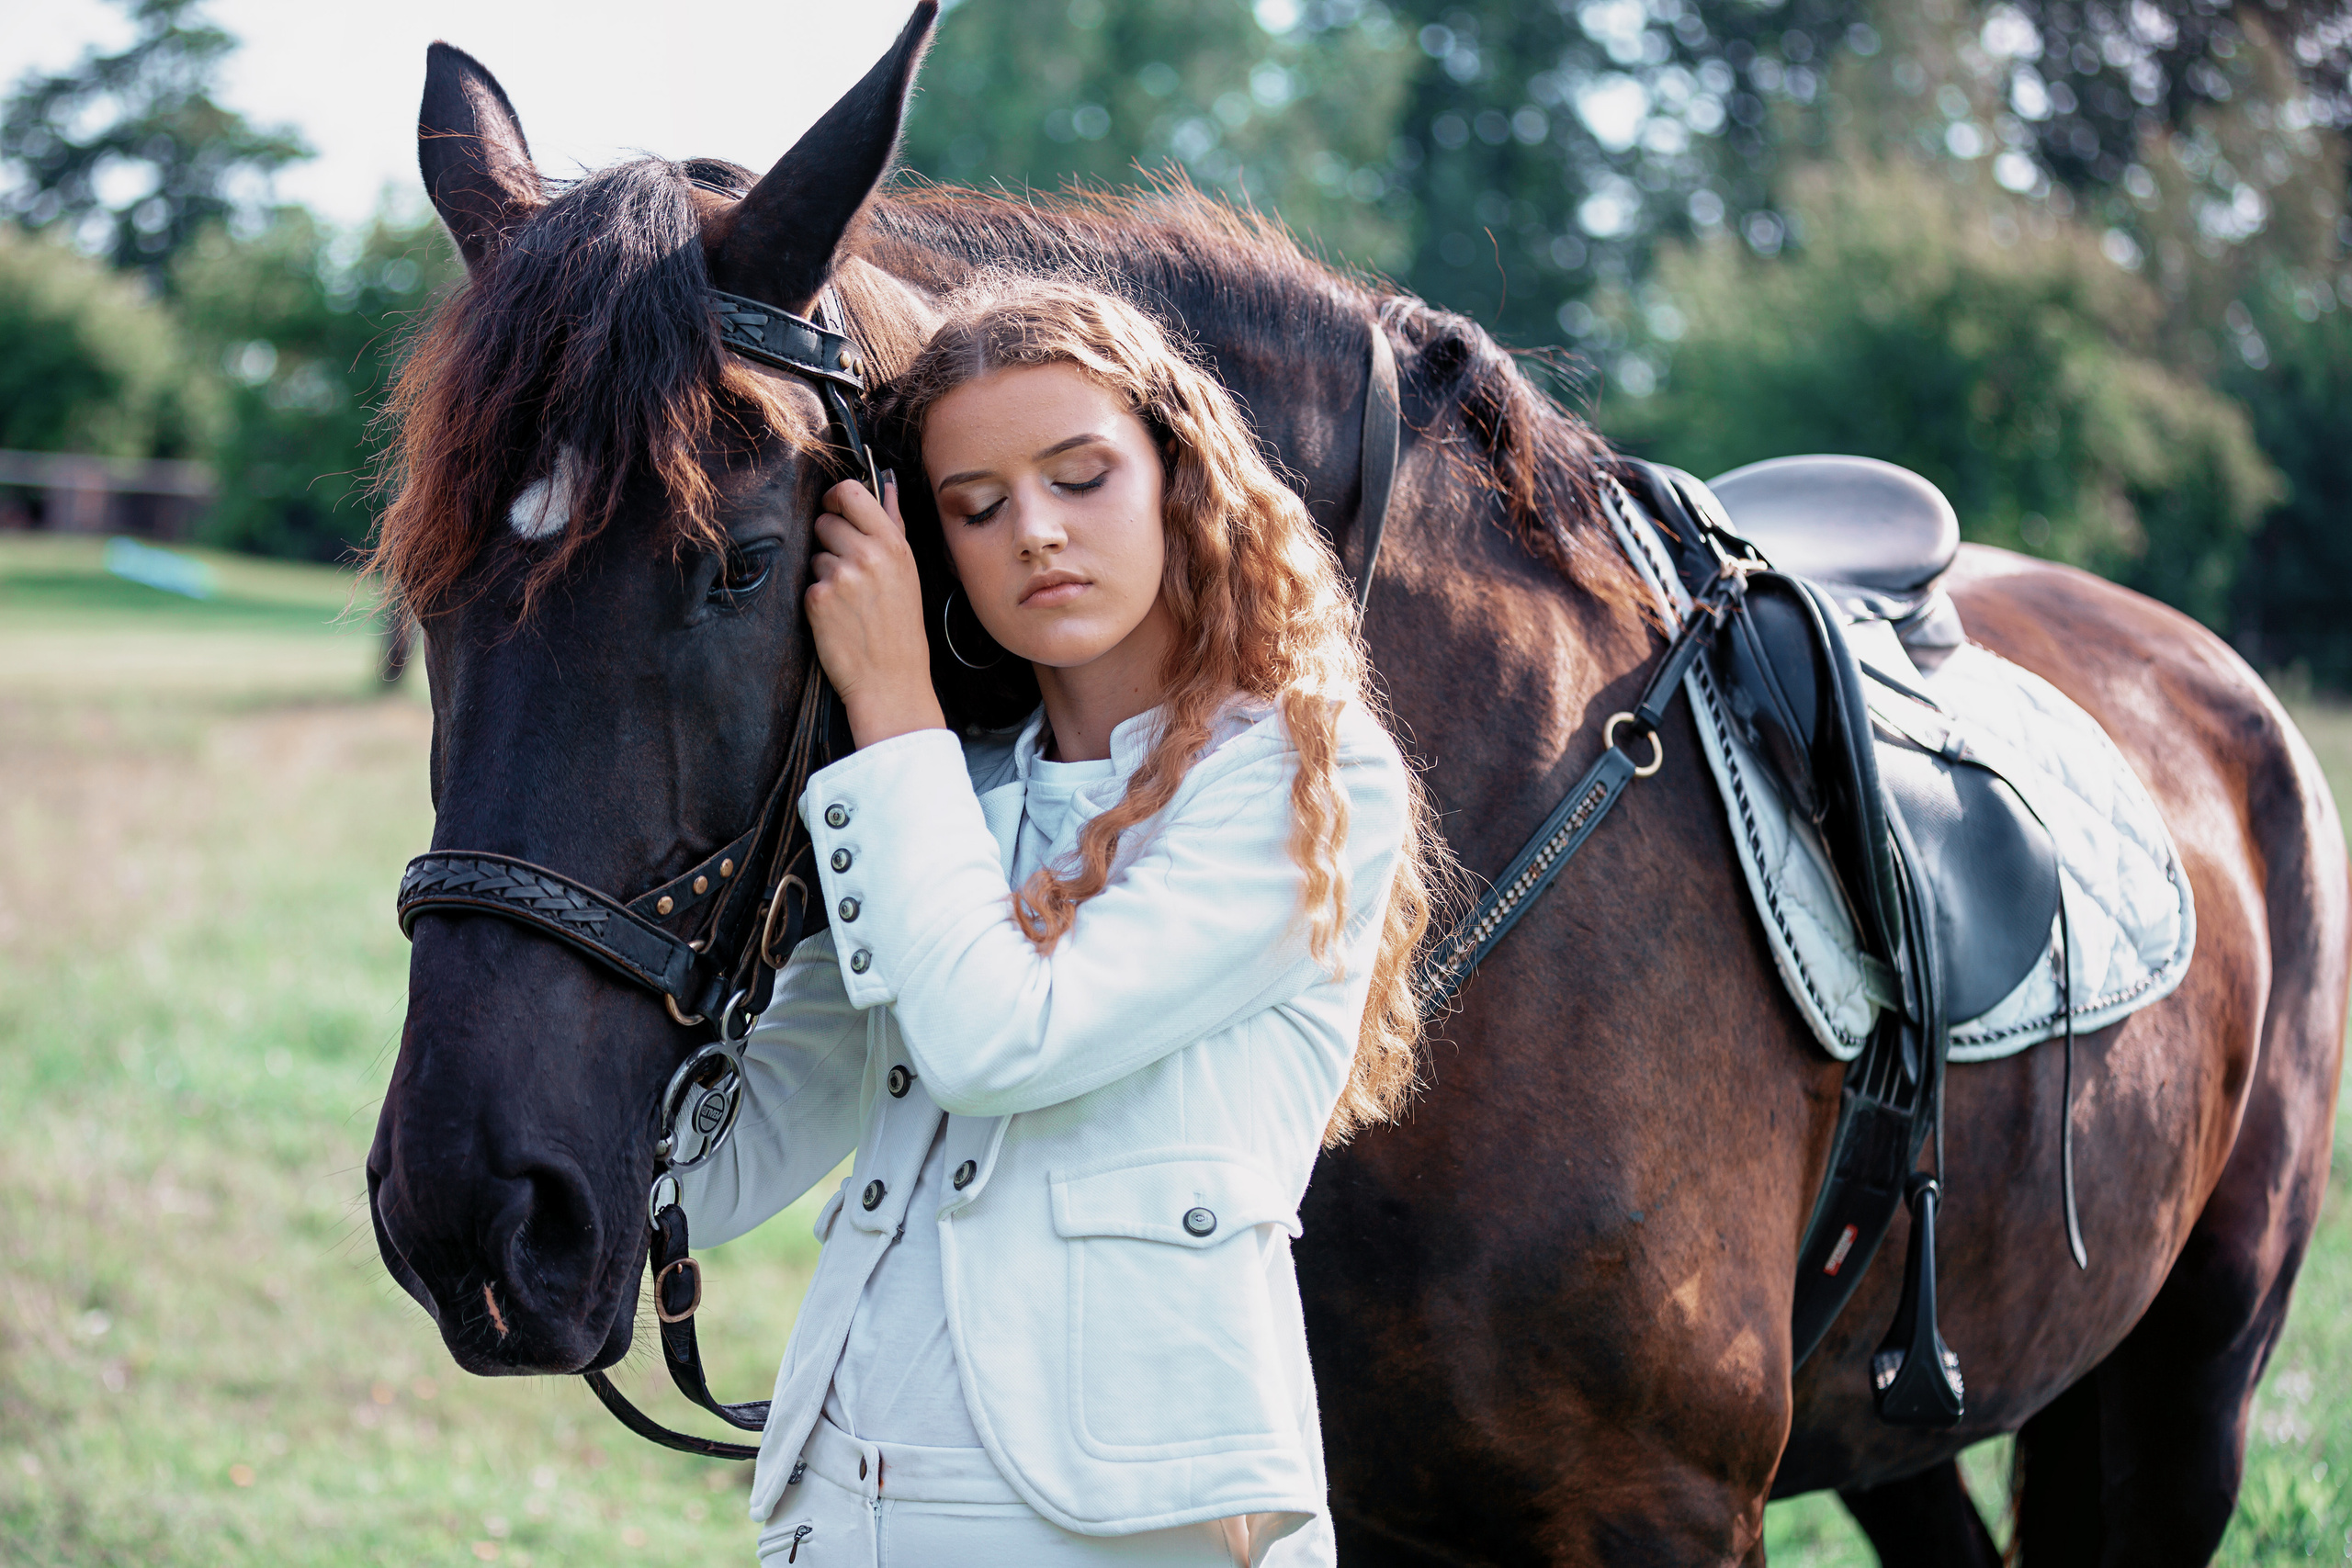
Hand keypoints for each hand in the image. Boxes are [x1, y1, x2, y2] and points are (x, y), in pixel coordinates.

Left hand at [806, 472, 945, 748]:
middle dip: (829, 540)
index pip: (852, 492)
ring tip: (848, 600)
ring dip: (824, 571)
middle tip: (848, 571)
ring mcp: (841, 576)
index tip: (833, 509)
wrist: (891, 681)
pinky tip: (838, 617)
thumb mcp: (908, 572)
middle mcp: (868, 555)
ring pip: (814, 553)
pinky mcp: (818, 599)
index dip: (835, 497)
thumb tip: (888, 484)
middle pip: (825, 521)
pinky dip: (817, 598)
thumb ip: (894, 524)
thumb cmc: (901, 627)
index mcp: (894, 544)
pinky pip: (807, 582)